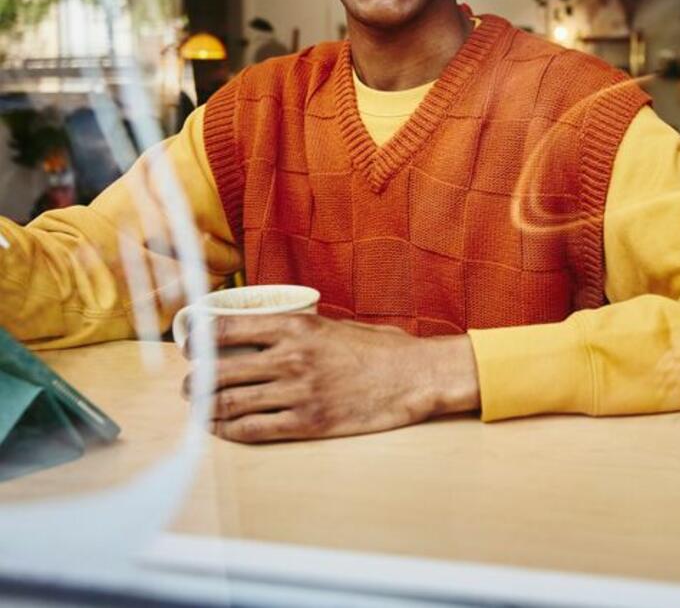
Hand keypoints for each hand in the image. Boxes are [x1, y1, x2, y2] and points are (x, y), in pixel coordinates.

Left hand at [181, 314, 479, 442]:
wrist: (415, 376)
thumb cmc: (380, 350)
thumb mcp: (336, 325)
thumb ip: (299, 331)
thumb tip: (263, 336)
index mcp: (297, 325)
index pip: (226, 328)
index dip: (197, 338)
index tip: (188, 345)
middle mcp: (291, 357)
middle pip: (218, 370)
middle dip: (195, 380)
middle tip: (190, 384)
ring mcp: (297, 392)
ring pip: (229, 402)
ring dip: (205, 407)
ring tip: (199, 407)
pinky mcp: (307, 423)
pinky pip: (252, 429)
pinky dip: (227, 430)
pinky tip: (220, 428)